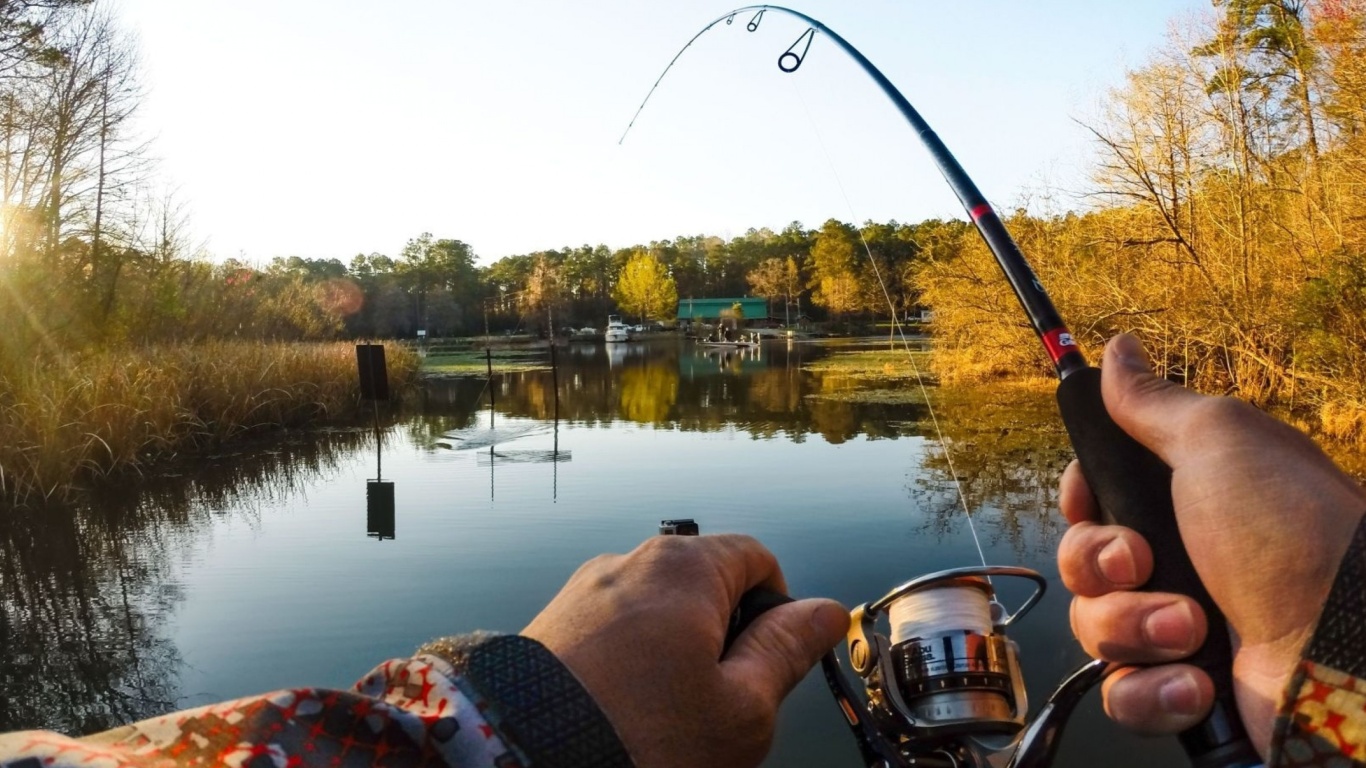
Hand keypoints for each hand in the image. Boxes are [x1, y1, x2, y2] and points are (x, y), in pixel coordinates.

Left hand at [521, 534, 848, 767]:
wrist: (520, 763)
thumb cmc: (644, 740)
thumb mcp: (742, 707)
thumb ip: (787, 650)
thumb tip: (826, 611)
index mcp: (685, 566)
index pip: (757, 558)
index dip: (778, 609)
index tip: (769, 666)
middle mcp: (630, 561)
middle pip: (705, 584)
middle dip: (722, 638)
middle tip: (716, 706)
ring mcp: (584, 591)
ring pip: (657, 613)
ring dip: (673, 656)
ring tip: (662, 719)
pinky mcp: (551, 625)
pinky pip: (612, 633)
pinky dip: (629, 666)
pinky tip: (623, 715)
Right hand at [1057, 333, 1364, 754]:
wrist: (1347, 650)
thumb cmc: (1290, 533)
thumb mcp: (1219, 442)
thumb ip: (1153, 402)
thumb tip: (1117, 348)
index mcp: (1186, 500)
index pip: (1093, 498)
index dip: (1080, 501)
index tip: (1090, 501)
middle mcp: (1180, 561)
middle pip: (1081, 561)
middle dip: (1100, 564)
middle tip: (1143, 563)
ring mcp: (1180, 631)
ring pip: (1093, 628)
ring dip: (1133, 628)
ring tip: (1193, 629)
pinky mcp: (1183, 693)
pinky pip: (1121, 694)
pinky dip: (1150, 691)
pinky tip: (1194, 682)